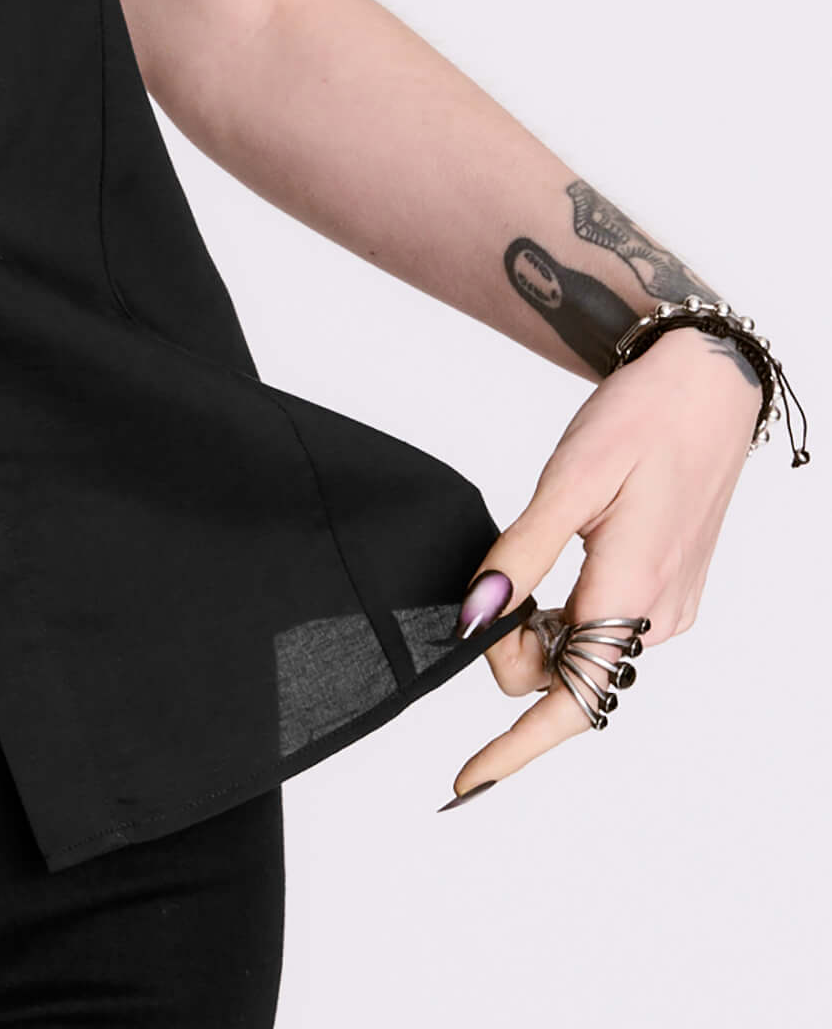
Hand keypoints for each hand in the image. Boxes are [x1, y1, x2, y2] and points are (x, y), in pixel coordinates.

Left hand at [443, 325, 762, 802]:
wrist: (705, 387)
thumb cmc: (639, 420)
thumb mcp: (567, 480)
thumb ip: (518, 555)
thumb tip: (472, 619)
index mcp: (634, 592)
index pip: (571, 700)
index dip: (515, 747)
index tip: (464, 781)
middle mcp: (659, 615)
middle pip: (564, 676)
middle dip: (514, 650)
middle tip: (495, 581)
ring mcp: (669, 606)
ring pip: (582, 653)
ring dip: (540, 630)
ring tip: (528, 558)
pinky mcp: (667, 589)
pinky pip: (603, 629)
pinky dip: (564, 615)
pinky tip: (553, 564)